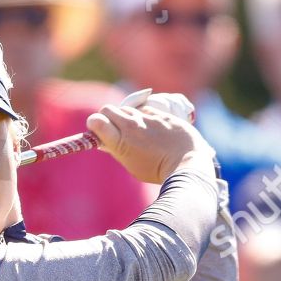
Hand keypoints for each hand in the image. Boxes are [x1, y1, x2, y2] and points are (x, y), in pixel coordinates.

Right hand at [87, 104, 211, 183]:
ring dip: (126, 116)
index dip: (94, 124)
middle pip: (108, 109)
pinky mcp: (161, 113)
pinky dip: (145, 116)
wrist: (187, 165)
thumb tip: (106, 142)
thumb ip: (118, 150)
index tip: (97, 130)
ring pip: (128, 108)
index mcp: (121, 141)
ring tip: (136, 130)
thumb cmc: (157, 171)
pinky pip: (146, 109)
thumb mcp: (132, 165)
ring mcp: (147, 118)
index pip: (96, 121)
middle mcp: (131, 126)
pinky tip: (152, 128)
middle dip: (107, 117)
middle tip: (114, 128)